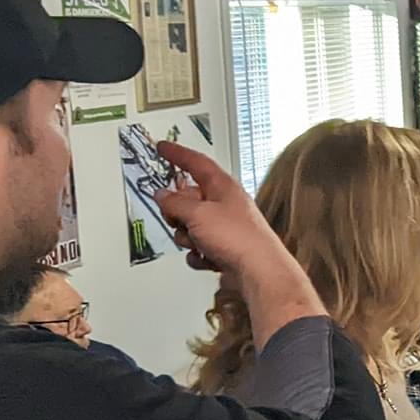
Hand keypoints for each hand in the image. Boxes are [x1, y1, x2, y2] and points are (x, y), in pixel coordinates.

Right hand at [155, 141, 322, 341]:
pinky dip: (198, 255)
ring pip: (189, 227)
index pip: (196, 163)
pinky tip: (207, 258)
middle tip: (180, 219)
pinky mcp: (223, 248)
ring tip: (200, 242)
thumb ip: (174, 202)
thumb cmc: (238, 237)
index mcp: (223, 187)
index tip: (163, 147)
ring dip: (187, 237)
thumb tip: (162, 195)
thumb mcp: (197, 213)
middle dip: (178, 212)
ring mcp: (224, 228)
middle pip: (187, 199)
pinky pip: (198, 248)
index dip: (177, 154)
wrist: (257, 272)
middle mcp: (225, 204)